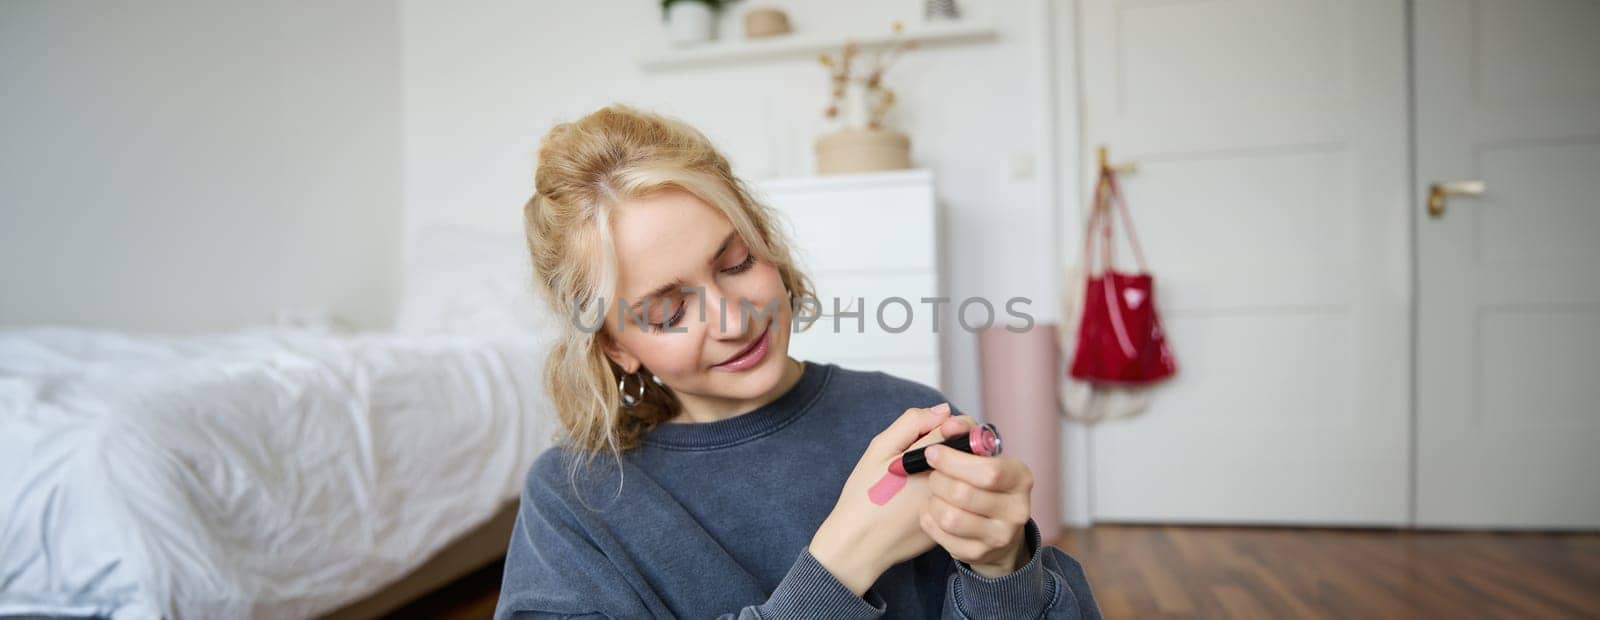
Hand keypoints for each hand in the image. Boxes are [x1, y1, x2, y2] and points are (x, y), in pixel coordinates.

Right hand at [810, 403, 964, 595]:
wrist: (859, 545)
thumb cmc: (864, 496)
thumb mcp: (879, 449)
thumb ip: (912, 423)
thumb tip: (942, 411)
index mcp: (932, 462)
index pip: (961, 429)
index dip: (949, 425)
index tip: (937, 431)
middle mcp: (949, 484)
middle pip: (970, 453)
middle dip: (954, 447)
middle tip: (928, 457)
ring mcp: (954, 508)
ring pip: (968, 478)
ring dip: (955, 471)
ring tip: (924, 478)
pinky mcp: (954, 526)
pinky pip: (962, 501)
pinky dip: (950, 494)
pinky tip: (923, 499)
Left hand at [920, 416, 1033, 577]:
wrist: (994, 527)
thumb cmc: (982, 481)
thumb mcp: (979, 453)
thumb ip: (962, 432)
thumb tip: (947, 419)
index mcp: (1020, 477)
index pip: (988, 471)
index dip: (954, 461)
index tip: (932, 453)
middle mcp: (1017, 509)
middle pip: (964, 494)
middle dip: (939, 481)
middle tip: (933, 475)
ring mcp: (1000, 536)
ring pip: (950, 518)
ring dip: (933, 502)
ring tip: (934, 494)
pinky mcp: (980, 554)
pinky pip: (942, 537)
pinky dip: (930, 521)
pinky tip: (932, 512)